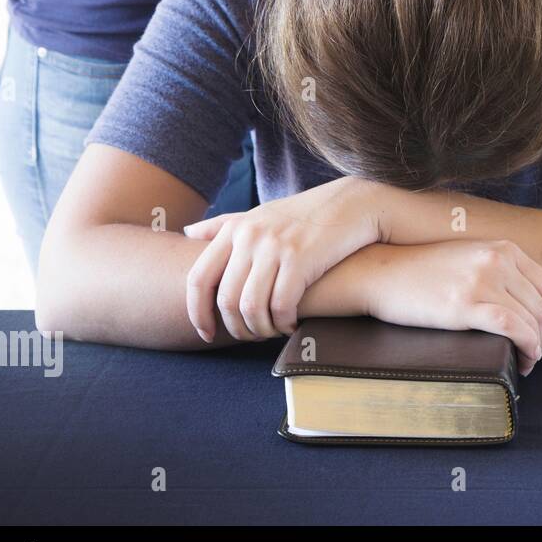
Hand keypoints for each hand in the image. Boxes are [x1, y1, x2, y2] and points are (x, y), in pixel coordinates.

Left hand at [182, 177, 380, 342]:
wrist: (353, 204)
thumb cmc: (306, 214)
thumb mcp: (261, 213)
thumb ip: (224, 224)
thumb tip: (187, 232)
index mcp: (235, 228)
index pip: (198, 278)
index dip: (197, 312)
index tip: (205, 332)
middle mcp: (250, 236)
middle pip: (226, 299)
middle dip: (235, 328)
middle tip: (250, 337)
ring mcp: (275, 246)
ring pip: (251, 306)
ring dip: (260, 329)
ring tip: (271, 331)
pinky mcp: (301, 259)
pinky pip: (281, 304)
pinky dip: (283, 322)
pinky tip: (291, 325)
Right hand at [366, 240, 541, 375]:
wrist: (381, 273)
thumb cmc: (427, 273)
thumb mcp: (475, 265)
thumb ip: (516, 280)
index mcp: (504, 249)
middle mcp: (498, 260)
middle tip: (539, 354)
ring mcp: (482, 280)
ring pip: (531, 318)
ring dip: (537, 346)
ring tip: (529, 361)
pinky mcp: (465, 304)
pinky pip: (512, 327)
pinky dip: (526, 347)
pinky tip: (523, 360)